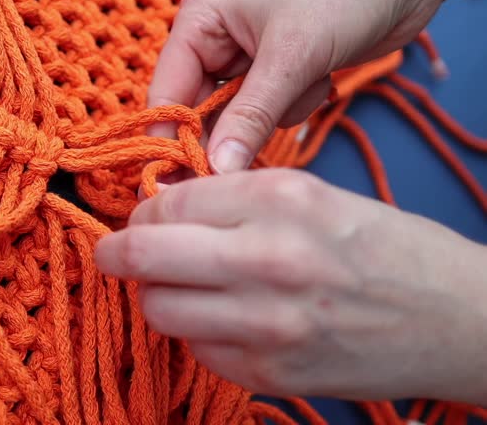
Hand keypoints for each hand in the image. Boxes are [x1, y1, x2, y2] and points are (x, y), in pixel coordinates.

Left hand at [95, 169, 486, 402]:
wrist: (456, 319)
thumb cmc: (385, 247)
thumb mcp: (313, 194)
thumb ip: (233, 198)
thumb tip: (161, 205)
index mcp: (279, 199)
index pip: (166, 202)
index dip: (144, 210)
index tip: (144, 217)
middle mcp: (267, 259)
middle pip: (144, 256)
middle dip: (117, 252)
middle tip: (114, 253)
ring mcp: (266, 324)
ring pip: (158, 309)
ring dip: (157, 295)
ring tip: (181, 286)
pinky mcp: (269, 372)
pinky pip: (195, 349)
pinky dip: (196, 332)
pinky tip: (223, 318)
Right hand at [148, 0, 486, 173]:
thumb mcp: (291, 56)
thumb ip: (249, 118)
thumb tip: (217, 171)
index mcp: (200, 20)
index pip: (167, 93)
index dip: (170, 140)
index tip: (176, 186)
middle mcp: (214, 39)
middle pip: (199, 111)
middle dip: (231, 131)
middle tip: (244, 163)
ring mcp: (246, 56)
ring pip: (238, 117)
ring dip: (274, 114)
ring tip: (308, 81)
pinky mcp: (278, 70)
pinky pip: (269, 112)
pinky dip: (295, 105)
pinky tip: (320, 77)